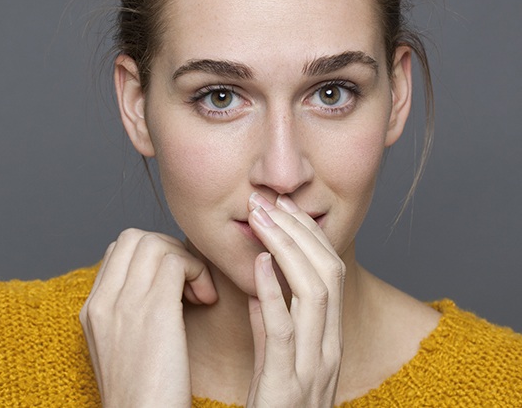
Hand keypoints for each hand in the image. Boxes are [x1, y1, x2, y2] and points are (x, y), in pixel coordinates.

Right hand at [79, 229, 217, 407]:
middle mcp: (103, 301)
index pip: (119, 250)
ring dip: (186, 260)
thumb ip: (128, 311)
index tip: (174, 281)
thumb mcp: (122, 348)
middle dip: (169, 249)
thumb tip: (157, 282)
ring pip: (156, 243)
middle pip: (135, 237)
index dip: (152, 254)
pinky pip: (177, 261)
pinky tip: (206, 300)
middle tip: (188, 282)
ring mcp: (125, 303)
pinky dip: (198, 271)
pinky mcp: (154, 309)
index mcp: (92, 309)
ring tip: (199, 293)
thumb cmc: (145, 394)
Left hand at [246, 194, 344, 407]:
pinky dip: (272, 292)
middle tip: (270, 202)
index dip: (309, 234)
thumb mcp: (276, 362)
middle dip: (300, 231)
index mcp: (327, 338)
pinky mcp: (286, 386)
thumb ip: (271, 323)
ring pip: (314, 293)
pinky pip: (283, 331)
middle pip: (328, 272)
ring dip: (287, 250)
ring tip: (261, 221)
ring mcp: (312, 367)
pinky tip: (258, 264)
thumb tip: (261, 285)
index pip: (331, 271)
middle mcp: (328, 347)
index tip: (285, 206)